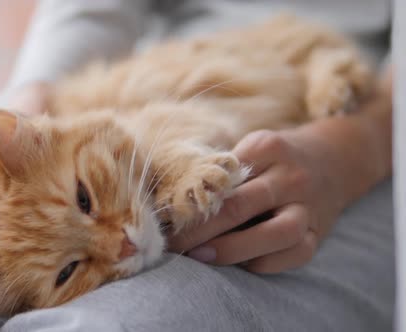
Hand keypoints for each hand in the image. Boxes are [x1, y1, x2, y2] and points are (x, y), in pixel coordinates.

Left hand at [168, 129, 353, 273]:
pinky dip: (262, 262)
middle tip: (172, 243)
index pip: (221, 178)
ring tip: (200, 256)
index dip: (189, 201)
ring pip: (275, 234)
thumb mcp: (252, 147)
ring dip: (232, 249)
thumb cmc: (276, 157)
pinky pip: (293, 255)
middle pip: (240, 206)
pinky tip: (237, 263)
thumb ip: (222, 169)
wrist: (335, 159)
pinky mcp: (319, 234)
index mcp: (268, 147)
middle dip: (199, 229)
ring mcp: (309, 207)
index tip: (164, 217)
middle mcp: (291, 177)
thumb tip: (174, 199)